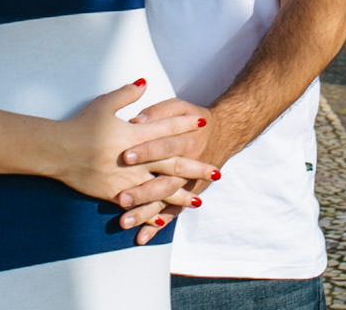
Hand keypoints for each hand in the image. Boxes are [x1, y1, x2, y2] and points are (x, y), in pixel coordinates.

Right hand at [48, 82, 215, 206]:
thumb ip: (127, 94)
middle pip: (172, 163)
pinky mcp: (114, 193)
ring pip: (160, 188)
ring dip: (181, 195)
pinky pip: (138, 205)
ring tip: (199, 199)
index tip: (203, 125)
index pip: (166, 129)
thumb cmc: (81, 125)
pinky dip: (153, 211)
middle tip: (216, 171)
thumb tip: (144, 83)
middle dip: (195, 167)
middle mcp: (135, 158)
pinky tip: (166, 218)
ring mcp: (126, 178)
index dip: (185, 126)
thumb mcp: (104, 104)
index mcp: (134, 134)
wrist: (58, 150)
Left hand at [118, 98, 218, 240]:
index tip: (126, 156)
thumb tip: (136, 121)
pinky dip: (157, 227)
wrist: (223, 133)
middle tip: (122, 198)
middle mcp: (188, 166)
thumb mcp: (178, 107)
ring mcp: (187, 184)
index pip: (165, 146)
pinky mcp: (187, 196)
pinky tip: (141, 238)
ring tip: (124, 222)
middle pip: (165, 180)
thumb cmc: (191, 119)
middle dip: (143, 191)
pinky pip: (171, 213)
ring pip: (165, 201)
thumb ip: (158, 113)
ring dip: (145, 213)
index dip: (147, 150)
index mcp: (186, 140)